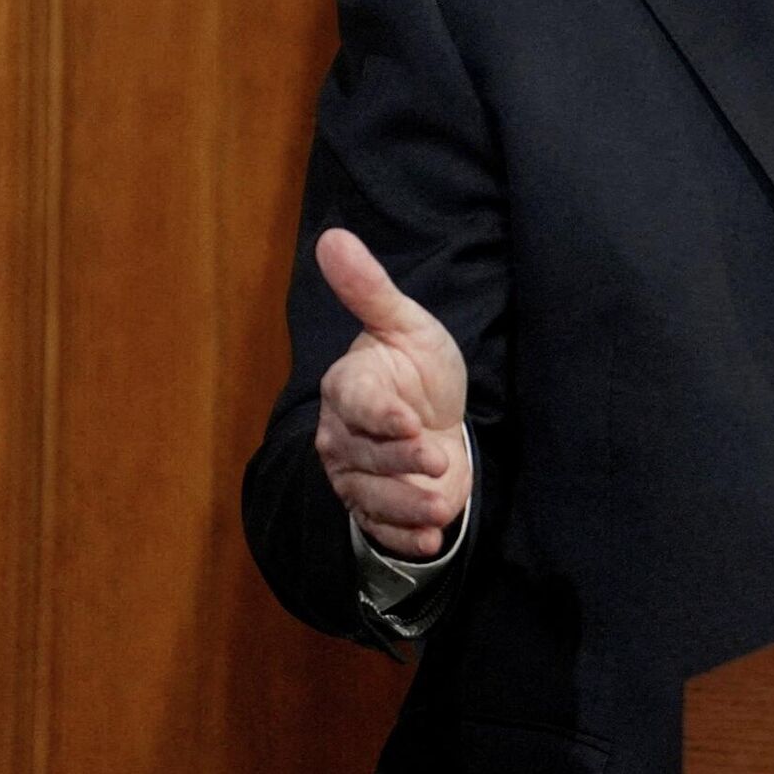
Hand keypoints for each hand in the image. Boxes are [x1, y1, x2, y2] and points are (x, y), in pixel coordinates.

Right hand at [313, 228, 470, 559]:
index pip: (355, 404)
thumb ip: (369, 289)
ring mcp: (355, 475)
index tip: (409, 421)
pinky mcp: (373, 508)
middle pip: (366, 454)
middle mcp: (342, 435)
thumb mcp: (405, 323)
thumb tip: (332, 236)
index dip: (380, 416)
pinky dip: (406, 536)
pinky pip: (380, 527)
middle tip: (437, 458)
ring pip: (372, 496)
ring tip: (441, 502)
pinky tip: (432, 536)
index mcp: (349, 387)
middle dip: (402, 460)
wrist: (436, 416)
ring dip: (407, 504)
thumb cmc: (418, 368)